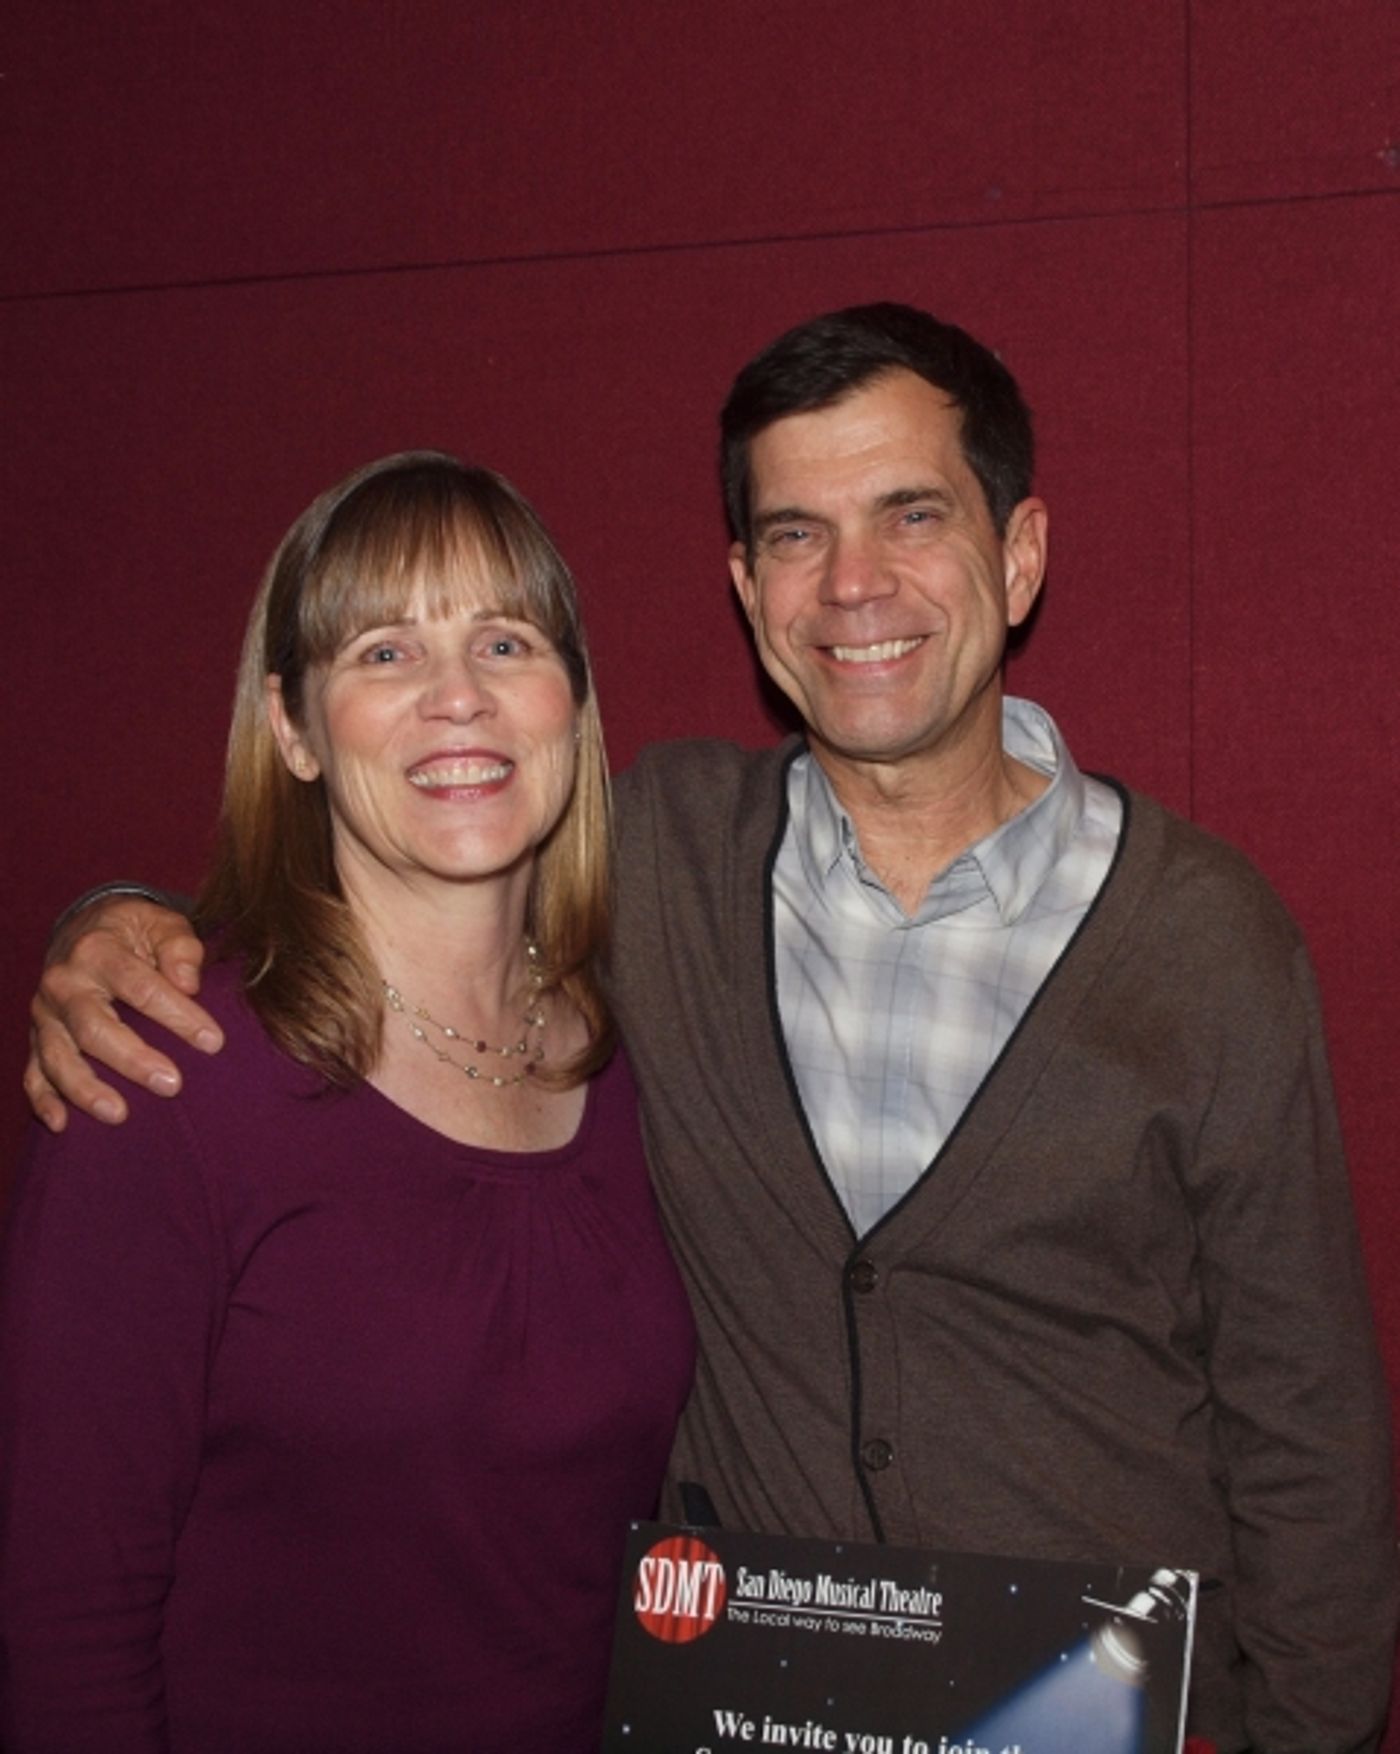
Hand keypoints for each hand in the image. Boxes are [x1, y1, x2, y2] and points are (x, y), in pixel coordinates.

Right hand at [24, 898, 222, 1131]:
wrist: (85, 927)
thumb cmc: (136, 931)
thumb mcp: (162, 923)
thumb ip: (180, 947)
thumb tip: (189, 983)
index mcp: (97, 950)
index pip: (140, 986)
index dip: (177, 1015)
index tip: (213, 1042)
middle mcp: (64, 983)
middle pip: (93, 1027)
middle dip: (132, 1059)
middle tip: (172, 1085)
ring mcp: (46, 1014)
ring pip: (58, 1056)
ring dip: (86, 1089)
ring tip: (120, 1115)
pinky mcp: (37, 1037)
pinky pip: (34, 1072)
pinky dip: (44, 1100)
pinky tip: (62, 1124)